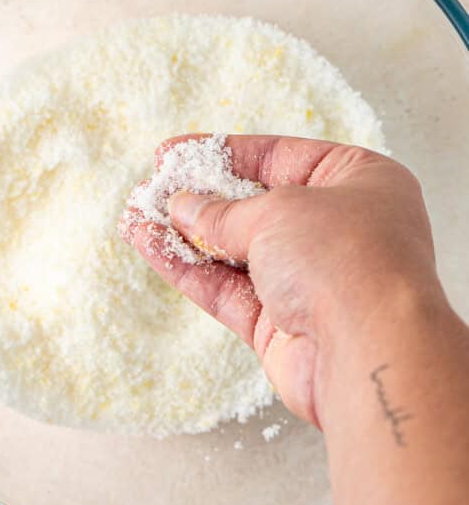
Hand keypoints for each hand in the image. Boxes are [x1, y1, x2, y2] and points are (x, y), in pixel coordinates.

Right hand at [124, 134, 442, 425]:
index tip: (177, 152)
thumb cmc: (345, 259)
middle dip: (200, 197)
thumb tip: (184, 205)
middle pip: (255, 206)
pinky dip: (187, 268)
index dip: (225, 152)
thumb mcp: (277, 211)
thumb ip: (224, 211)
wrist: (368, 352)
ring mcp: (310, 280)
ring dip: (184, 235)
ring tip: (137, 214)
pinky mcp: (281, 326)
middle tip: (153, 186)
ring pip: (234, 252)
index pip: (282, 157)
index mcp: (359, 182)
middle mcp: (339, 230)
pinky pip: (226, 289)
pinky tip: (148, 245)